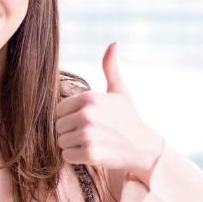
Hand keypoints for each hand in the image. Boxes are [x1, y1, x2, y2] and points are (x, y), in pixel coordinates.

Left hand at [56, 42, 163, 183]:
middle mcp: (87, 114)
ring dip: (73, 145)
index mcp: (89, 98)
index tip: (87, 120)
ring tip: (93, 142)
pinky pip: (67, 156)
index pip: (59, 110)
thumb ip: (110, 68)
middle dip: (71, 132)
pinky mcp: (90, 153)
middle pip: (58, 127)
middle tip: (92, 133)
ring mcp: (88, 134)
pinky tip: (92, 153)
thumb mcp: (120, 91)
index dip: (70, 117)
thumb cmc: (128, 118)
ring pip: (61, 142)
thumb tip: (112, 43)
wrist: (144, 147)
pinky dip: (76, 157)